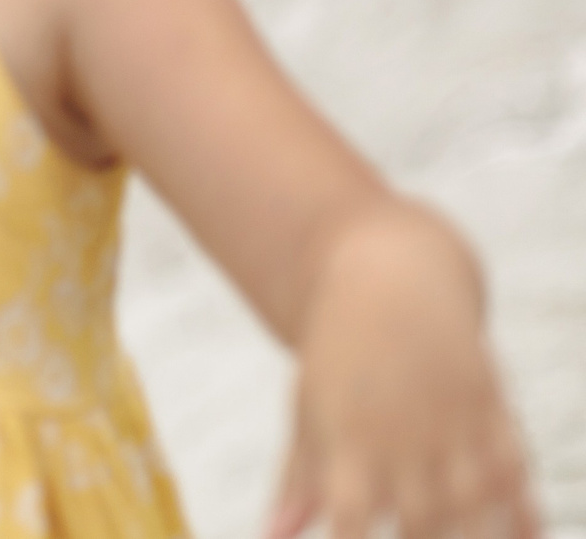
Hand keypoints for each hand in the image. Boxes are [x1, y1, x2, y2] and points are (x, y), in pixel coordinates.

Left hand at [271, 210, 536, 538]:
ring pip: (472, 504)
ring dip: (473, 538)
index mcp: (348, 437)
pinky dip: (523, 514)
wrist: (390, 282)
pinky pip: (516, 472)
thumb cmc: (338, 359)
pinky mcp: (493, 410)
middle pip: (418, 521)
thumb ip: (298, 479)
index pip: (348, 516)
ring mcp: (453, 422)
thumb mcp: (308, 410)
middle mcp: (402, 433)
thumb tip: (272, 535)